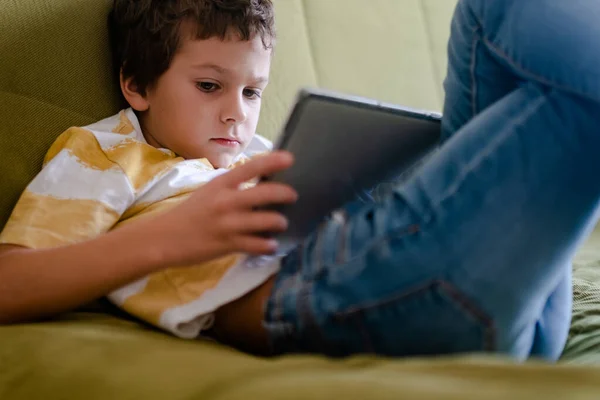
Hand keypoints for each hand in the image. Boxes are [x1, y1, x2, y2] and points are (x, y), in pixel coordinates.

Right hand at [154, 151, 296, 266]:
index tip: (290, 158)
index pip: (250, 167)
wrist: (163, 238)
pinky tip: (271, 245)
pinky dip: (268, 245)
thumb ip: (232, 187)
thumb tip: (262, 183)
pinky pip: (257, 245)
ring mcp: (228, 224)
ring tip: (281, 223)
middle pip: (265, 193)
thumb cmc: (191, 213)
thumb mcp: (209, 191)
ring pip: (267, 220)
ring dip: (280, 222)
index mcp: (221, 184)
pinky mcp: (228, 244)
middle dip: (285, 194)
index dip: (272, 162)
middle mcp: (226, 201)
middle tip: (293, 195)